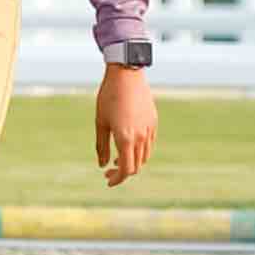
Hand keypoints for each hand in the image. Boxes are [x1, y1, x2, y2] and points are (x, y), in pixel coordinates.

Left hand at [93, 63, 157, 188]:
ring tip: (118, 159)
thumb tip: (102, 165)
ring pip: (144, 156)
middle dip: (122, 172)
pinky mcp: (153, 122)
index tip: (108, 180)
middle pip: (136, 166)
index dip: (117, 179)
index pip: (126, 170)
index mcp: (126, 138)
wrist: (126, 74)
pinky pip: (149, 144)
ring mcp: (149, 129)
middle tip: (108, 170)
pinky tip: (128, 145)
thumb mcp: (100, 122)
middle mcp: (141, 137)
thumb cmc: (108, 97)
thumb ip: (101, 146)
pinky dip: (140, 151)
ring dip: (132, 162)